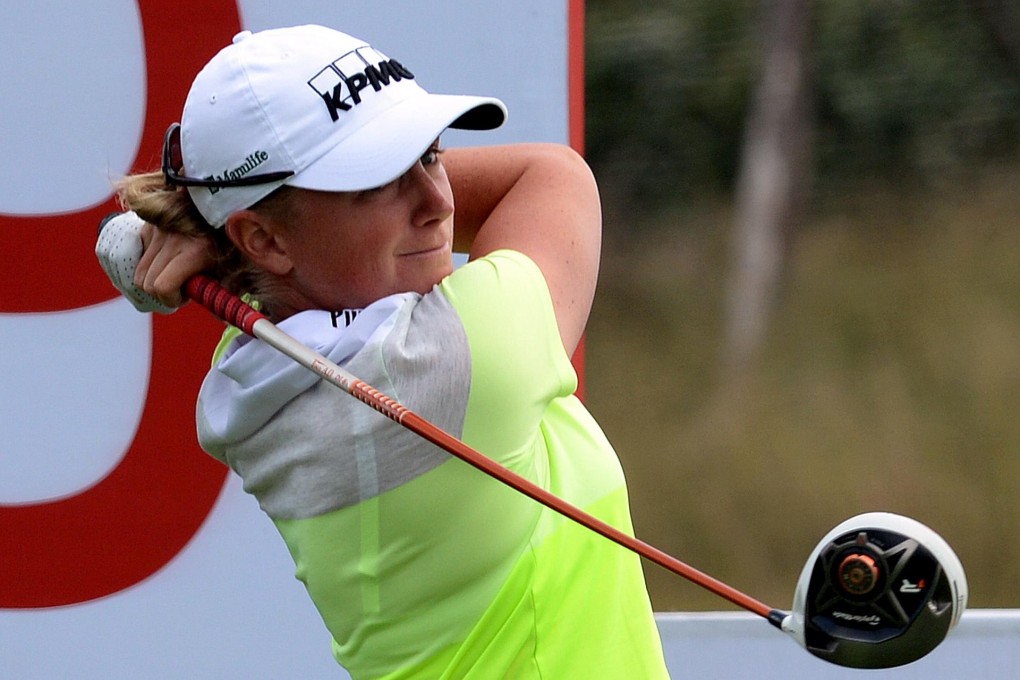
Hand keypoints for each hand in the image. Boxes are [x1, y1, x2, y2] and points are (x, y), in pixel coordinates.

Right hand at [96, 211, 215, 311]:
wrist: (217, 206)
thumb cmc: (226, 241)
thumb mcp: (230, 267)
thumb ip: (224, 292)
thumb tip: (221, 317)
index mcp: (195, 252)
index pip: (162, 287)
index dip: (171, 299)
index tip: (185, 297)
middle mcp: (173, 240)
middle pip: (146, 284)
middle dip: (161, 294)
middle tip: (180, 289)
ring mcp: (158, 231)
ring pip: (139, 272)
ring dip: (153, 281)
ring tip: (173, 276)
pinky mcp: (148, 226)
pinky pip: (139, 255)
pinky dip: (148, 264)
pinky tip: (165, 262)